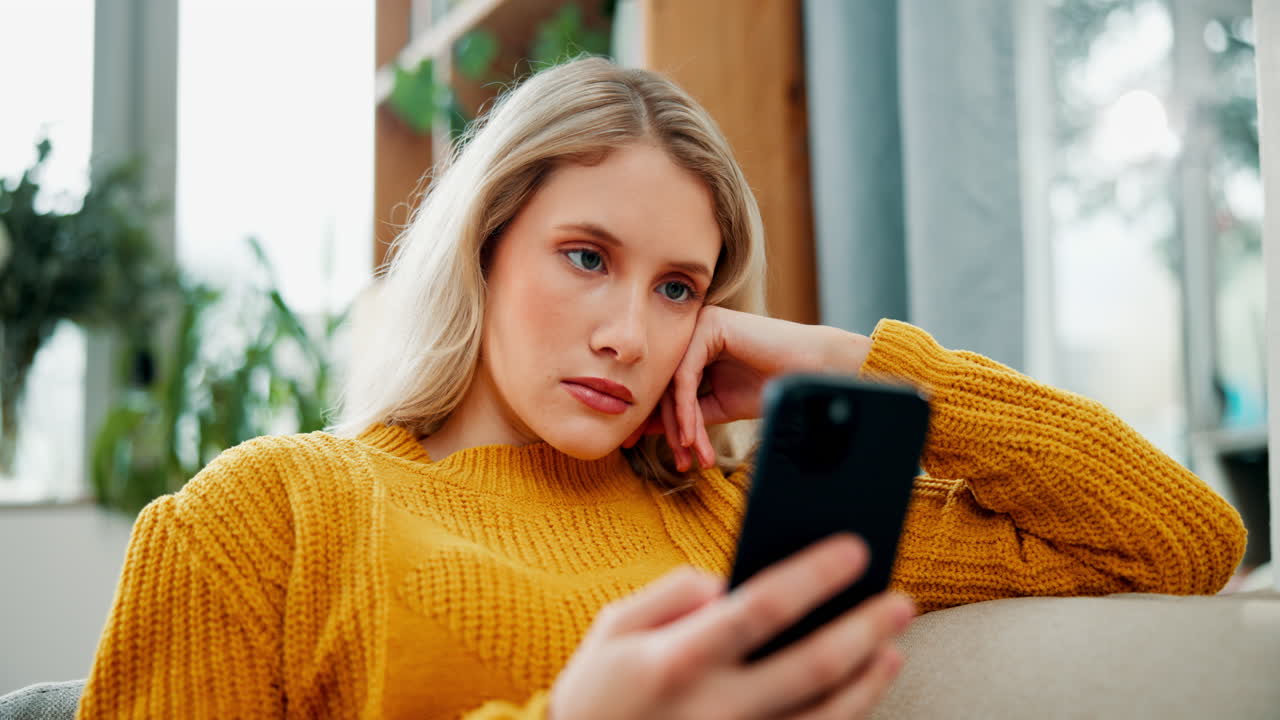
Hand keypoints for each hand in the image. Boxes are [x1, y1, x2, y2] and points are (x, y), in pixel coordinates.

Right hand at [547, 533, 914, 719]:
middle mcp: (714, 709)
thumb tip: (728, 581)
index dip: (814, 575)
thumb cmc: (597, 696)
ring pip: (825, 717)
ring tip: (891, 645)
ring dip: (868, 679)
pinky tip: (862, 691)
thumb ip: (670, 594)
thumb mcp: (612, 631)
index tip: (854, 548)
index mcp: (677, 660)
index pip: (761, 607)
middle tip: (900, 600)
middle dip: (865, 627)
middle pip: (811, 666)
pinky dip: (847, 716)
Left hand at [623, 306, 872, 470]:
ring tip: (690, 454)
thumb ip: (688, 412)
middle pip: (667, 385)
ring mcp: (700, 325)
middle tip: (678, 461)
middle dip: (670, 428)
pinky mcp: (709, 327)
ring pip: (674, 383)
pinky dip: (688, 411)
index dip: (659, 421)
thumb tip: (646, 426)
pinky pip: (686, 376)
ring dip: (681, 425)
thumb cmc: (772, 385)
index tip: (654, 452)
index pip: (668, 386)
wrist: (812, 372)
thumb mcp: (719, 406)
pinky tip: (692, 436)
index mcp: (694, 345)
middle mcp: (693, 330)